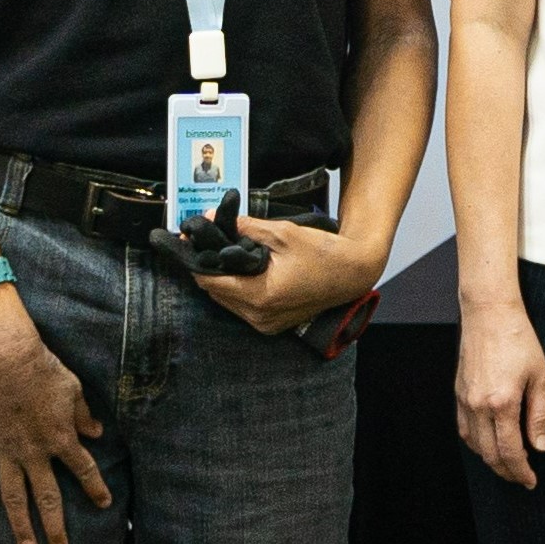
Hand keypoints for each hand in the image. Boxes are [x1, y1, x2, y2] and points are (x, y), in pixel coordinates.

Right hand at [0, 301, 111, 543]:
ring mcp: (5, 453)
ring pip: (15, 498)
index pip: (84, 470)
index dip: (95, 488)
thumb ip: (83, 415)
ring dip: (22, 525)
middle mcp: (35, 452)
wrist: (2, 358)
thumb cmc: (41, 368)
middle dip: (56, 528)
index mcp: (61, 438)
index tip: (104, 505)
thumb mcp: (73, 389)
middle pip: (48, 498)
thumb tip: (96, 432)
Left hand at [195, 216, 384, 336]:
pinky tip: (243, 272)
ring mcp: (266, 324)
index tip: (191, 243)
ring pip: (227, 302)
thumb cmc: (323, 253)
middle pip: (216, 293)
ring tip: (225, 257)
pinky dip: (238, 290)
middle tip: (207, 246)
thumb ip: (245, 227)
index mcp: (259, 296)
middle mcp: (259, 316)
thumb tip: (212, 218)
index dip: (197, 261)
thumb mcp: (282, 233)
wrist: (353, 273)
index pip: (210, 282)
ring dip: (223, 281)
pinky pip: (243, 308)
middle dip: (209, 269)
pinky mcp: (272, 325)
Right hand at [457, 292, 544, 490]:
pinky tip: (488, 445)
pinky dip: (476, 444)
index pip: (511, 451)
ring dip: (491, 460)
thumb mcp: (540, 377)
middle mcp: (479, 405)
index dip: (521, 471)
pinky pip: (464, 429)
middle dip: (507, 472)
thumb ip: (540, 415)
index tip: (531, 481)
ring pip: (474, 445)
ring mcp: (465, 400)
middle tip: (522, 479)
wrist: (490, 314)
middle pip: (490, 454)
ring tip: (509, 465)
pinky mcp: (459, 393)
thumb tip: (540, 446)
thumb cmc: (519, 340)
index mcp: (502, 403)